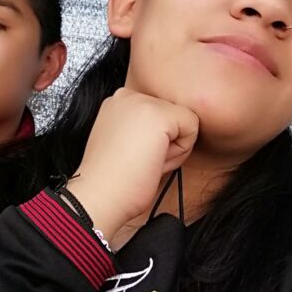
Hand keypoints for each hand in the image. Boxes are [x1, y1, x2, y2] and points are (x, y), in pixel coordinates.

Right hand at [66, 88, 198, 248]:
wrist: (98, 197)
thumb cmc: (111, 181)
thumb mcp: (122, 141)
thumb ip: (141, 128)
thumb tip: (167, 130)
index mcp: (117, 101)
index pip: (158, 113)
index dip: (153, 141)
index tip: (131, 156)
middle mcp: (127, 95)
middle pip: (172, 115)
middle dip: (164, 142)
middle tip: (138, 162)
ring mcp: (142, 102)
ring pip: (183, 120)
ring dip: (172, 147)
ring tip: (144, 162)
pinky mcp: (159, 115)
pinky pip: (192, 127)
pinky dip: (181, 151)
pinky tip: (154, 161)